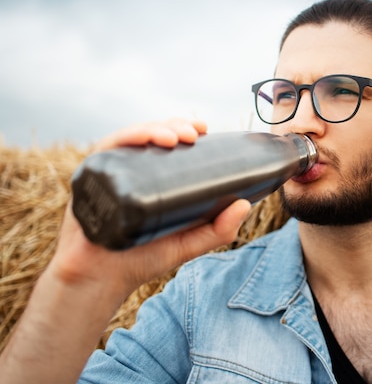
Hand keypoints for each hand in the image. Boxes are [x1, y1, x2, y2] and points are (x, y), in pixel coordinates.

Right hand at [52, 117, 251, 296]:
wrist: (101, 280)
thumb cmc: (143, 261)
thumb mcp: (189, 245)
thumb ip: (219, 230)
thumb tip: (245, 204)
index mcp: (156, 180)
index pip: (170, 145)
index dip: (186, 130)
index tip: (204, 128)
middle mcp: (134, 172)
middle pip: (152, 136)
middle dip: (174, 126)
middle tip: (193, 133)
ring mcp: (113, 173)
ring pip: (131, 138)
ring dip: (153, 129)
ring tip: (174, 137)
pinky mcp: (91, 178)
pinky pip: (106, 150)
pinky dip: (125, 139)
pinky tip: (142, 140)